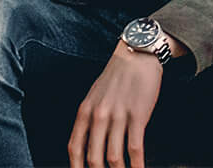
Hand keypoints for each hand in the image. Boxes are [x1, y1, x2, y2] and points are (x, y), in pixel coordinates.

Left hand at [69, 42, 165, 167]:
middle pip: (93, 158)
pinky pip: (135, 148)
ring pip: (114, 157)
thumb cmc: (117, 76)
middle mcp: (99, 116)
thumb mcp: (94, 96)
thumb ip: (89, 119)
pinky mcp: (137, 115)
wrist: (137, 55)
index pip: (74, 148)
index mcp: (85, 111)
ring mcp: (118, 116)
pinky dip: (137, 165)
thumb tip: (87, 146)